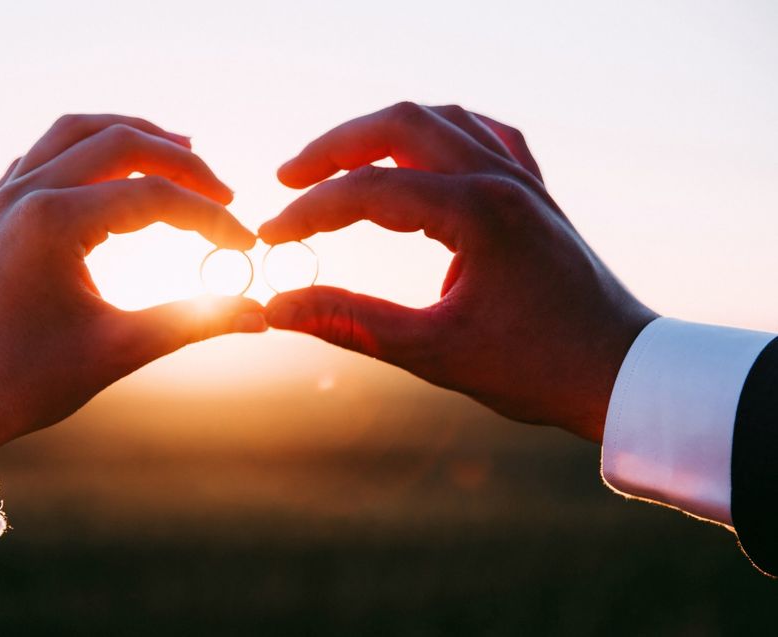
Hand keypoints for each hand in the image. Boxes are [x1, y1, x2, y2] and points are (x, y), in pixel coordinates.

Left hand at [0, 114, 264, 452]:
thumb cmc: (26, 380)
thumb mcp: (118, 350)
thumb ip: (193, 322)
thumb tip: (261, 316)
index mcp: (53, 222)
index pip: (154, 198)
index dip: (209, 218)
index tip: (244, 245)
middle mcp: (25, 193)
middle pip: (120, 143)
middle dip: (181, 163)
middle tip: (223, 193)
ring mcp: (4, 195)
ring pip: (77, 131)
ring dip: (133, 135)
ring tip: (182, 150)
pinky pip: (46, 151)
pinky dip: (90, 147)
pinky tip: (115, 167)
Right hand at [259, 102, 656, 441]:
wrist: (621, 373)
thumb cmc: (537, 369)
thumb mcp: (433, 352)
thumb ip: (349, 324)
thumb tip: (277, 308)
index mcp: (477, 213)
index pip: (368, 191)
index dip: (308, 212)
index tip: (270, 236)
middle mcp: (501, 180)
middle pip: (400, 125)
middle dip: (334, 147)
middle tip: (287, 178)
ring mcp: (522, 180)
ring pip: (439, 120)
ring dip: (380, 134)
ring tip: (336, 165)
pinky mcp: (534, 193)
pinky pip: (482, 136)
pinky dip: (438, 135)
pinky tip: (420, 153)